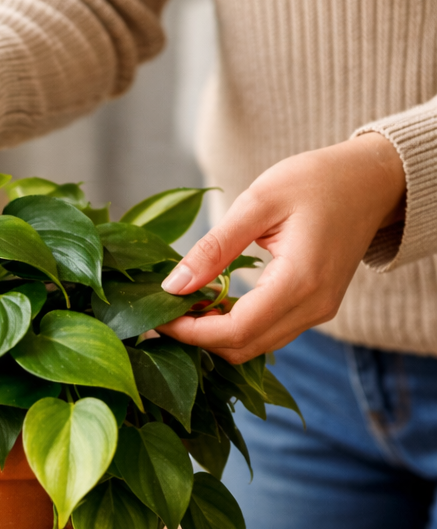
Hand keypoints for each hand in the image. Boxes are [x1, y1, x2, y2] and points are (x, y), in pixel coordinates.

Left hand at [157, 133, 405, 362]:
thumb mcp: (257, 203)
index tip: (157, 316)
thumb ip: (214, 248)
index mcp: (300, 281)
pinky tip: (211, 300)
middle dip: (197, 337)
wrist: (371, 180)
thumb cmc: (315, 181)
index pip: (235, 331)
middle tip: (164, 310)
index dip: (190, 332)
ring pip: (254, 346)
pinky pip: (267, 333)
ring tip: (184, 303)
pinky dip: (235, 326)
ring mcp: (318, 312)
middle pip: (242, 348)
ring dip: (214, 334)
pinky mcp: (315, 309)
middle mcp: (313, 307)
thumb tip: (173, 286)